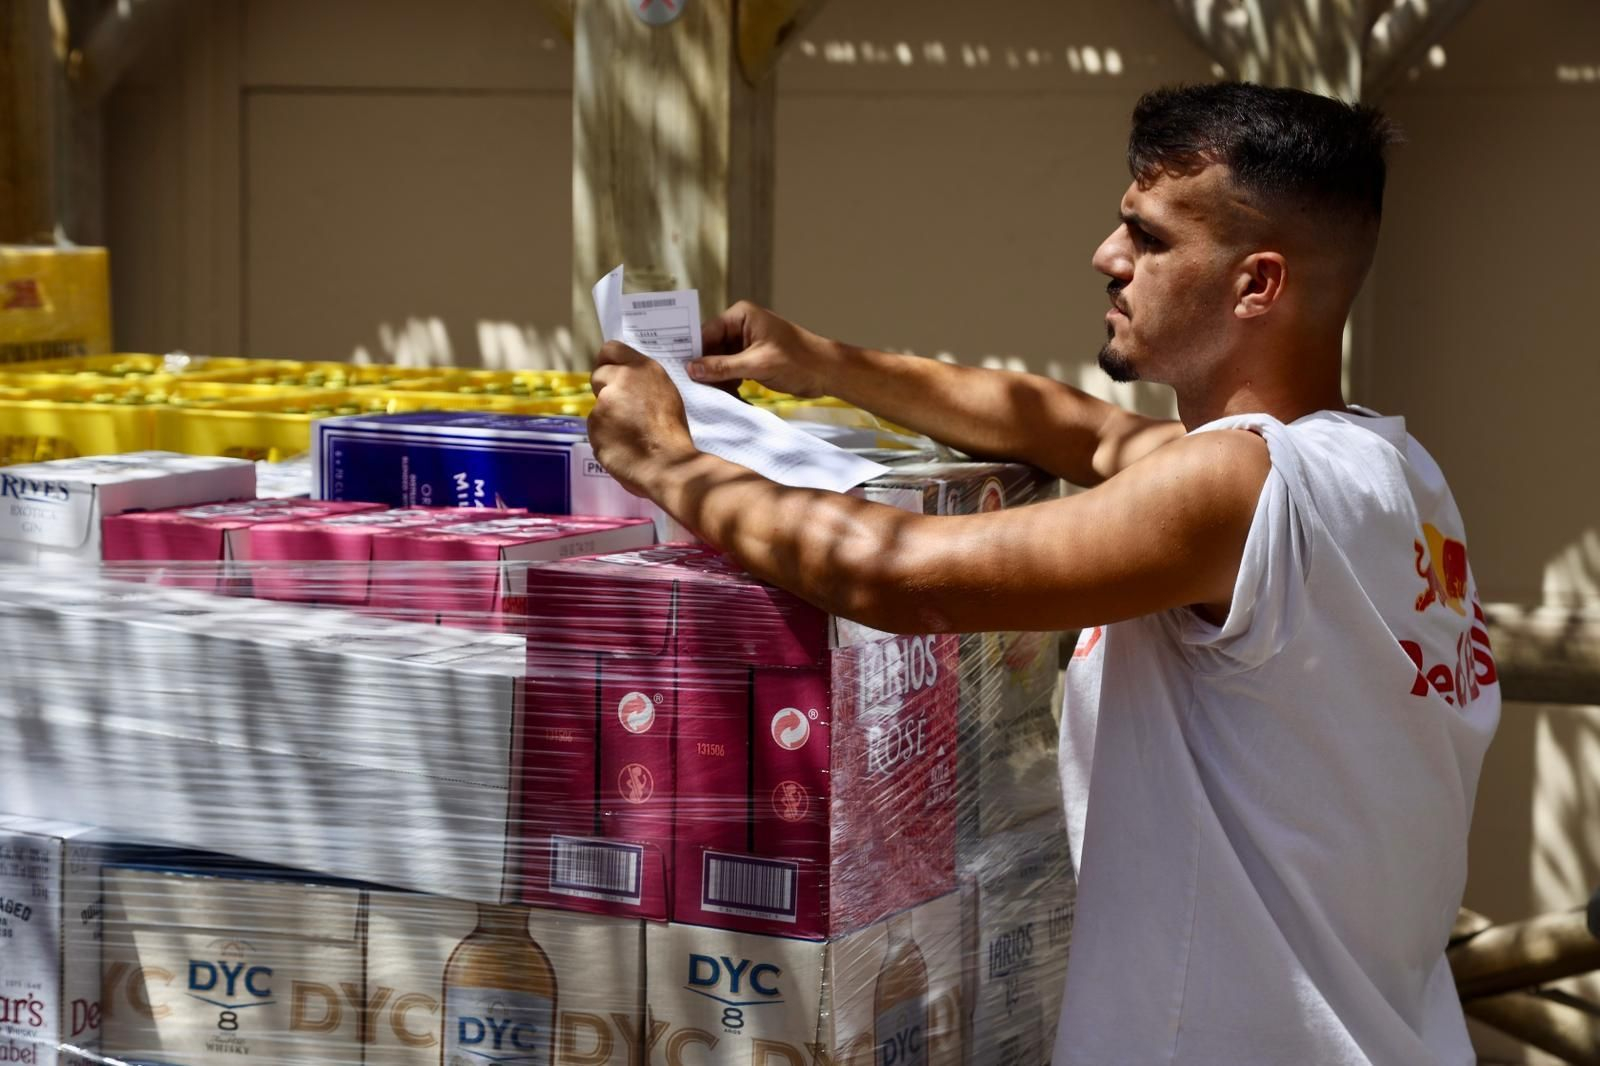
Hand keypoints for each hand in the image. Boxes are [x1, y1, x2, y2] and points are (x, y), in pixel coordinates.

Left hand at [588, 342, 697, 497]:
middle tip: (620, 408)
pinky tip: (622, 445)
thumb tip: (624, 380)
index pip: (611, 349)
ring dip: (606, 417)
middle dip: (604, 389)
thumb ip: (641, 382)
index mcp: (643, 369)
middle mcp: (620, 380)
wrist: (668, 464)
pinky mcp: (593, 425)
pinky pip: (595, 428)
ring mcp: (604, 403)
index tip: (610, 375)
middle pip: (598, 375)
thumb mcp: (665, 393)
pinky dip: (604, 436)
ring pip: (596, 406)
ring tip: (628, 434)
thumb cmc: (672, 433)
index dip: (608, 363)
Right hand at [690, 301, 843, 397]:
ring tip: (710, 394)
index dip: (692, 351)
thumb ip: (724, 366)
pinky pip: (730, 369)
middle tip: (692, 387)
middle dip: (704, 367)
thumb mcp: (758, 364)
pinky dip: (727, 381)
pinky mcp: (751, 358)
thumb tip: (692, 369)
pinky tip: (726, 394)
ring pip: (719, 360)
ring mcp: (746, 343)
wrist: (827, 372)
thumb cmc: (799, 360)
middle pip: (710, 347)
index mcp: (741, 316)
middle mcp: (741, 325)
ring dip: (715, 377)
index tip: (678, 370)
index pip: (707, 332)